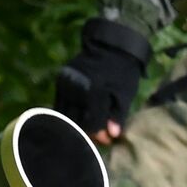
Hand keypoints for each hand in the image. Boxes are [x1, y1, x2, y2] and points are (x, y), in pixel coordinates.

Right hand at [53, 19, 151, 144]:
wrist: (111, 46)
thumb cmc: (122, 71)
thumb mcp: (125, 94)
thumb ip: (117, 115)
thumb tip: (113, 136)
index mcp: (93, 92)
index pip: (92, 122)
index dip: (100, 135)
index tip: (108, 140)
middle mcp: (75, 89)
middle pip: (77, 121)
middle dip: (88, 133)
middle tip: (99, 137)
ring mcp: (65, 84)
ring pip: (66, 114)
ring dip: (77, 125)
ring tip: (90, 130)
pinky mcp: (61, 81)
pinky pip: (61, 104)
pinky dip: (69, 114)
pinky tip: (80, 118)